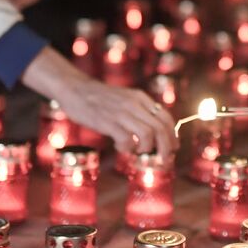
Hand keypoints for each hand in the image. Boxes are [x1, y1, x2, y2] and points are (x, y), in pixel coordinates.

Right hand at [55, 79, 178, 155]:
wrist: (74, 88)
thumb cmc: (99, 98)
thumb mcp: (124, 99)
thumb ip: (138, 111)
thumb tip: (152, 132)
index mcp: (140, 98)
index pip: (165, 117)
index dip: (172, 136)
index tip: (173, 148)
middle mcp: (134, 103)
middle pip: (160, 128)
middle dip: (166, 147)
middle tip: (164, 159)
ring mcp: (121, 112)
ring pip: (148, 134)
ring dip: (147, 149)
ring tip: (138, 152)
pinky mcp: (107, 121)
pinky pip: (127, 139)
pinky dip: (128, 148)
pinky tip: (121, 147)